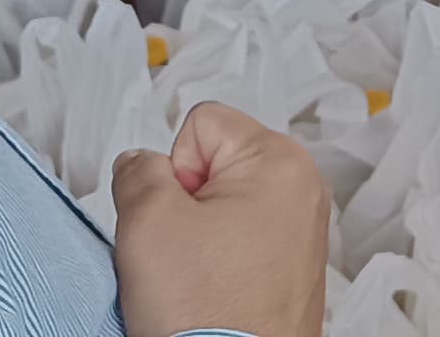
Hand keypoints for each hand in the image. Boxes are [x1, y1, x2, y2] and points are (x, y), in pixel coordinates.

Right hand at [110, 101, 331, 336]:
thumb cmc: (209, 314)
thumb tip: (137, 163)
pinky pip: (238, 247)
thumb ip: (135, 170)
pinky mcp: (293, 272)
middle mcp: (303, 191)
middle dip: (185, 203)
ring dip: (198, 239)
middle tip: (183, 250)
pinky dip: (218, 266)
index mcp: (281, 161)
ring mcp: (303, 234)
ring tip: (197, 277)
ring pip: (221, 209)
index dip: (172, 170)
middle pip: (214, 165)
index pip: (199, 125)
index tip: (178, 216)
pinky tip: (211, 295)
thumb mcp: (147, 219)